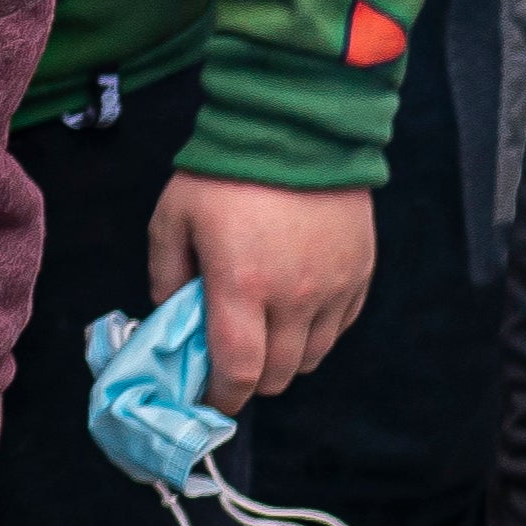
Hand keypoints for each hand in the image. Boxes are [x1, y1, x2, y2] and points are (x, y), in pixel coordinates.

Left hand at [144, 176, 375, 409]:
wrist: (296, 126)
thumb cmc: (226, 171)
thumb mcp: (172, 218)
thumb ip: (166, 275)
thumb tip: (170, 316)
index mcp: (242, 285)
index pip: (238, 370)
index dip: (222, 397)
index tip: (210, 399)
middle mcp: (294, 295)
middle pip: (277, 374)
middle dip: (249, 380)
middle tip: (230, 362)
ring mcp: (333, 286)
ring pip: (311, 357)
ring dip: (283, 358)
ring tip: (262, 333)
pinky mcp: (360, 273)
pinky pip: (338, 327)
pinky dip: (315, 333)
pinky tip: (293, 310)